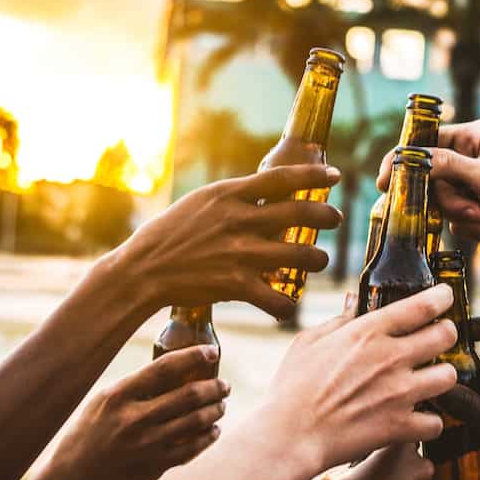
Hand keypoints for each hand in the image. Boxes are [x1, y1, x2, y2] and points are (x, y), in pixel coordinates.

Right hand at [39, 346, 228, 479]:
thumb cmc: (87, 435)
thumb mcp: (103, 402)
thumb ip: (135, 387)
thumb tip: (174, 369)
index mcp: (119, 395)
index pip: (165, 367)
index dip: (194, 356)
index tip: (213, 352)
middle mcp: (135, 418)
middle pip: (190, 395)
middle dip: (215, 387)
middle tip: (224, 385)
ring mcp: (147, 444)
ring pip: (197, 421)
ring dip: (216, 410)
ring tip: (220, 405)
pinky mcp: (156, 467)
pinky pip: (193, 448)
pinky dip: (209, 436)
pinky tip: (212, 430)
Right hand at [109, 164, 342, 320]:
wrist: (143, 270)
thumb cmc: (171, 234)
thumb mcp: (202, 202)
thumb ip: (236, 197)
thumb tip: (270, 193)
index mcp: (230, 194)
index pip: (282, 177)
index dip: (314, 175)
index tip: (336, 176)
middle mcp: (240, 220)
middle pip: (302, 212)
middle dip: (327, 216)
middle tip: (335, 220)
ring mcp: (241, 253)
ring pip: (303, 255)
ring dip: (318, 260)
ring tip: (317, 261)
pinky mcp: (237, 285)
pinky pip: (279, 299)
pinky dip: (287, 304)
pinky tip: (285, 303)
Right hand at [262, 285, 458, 471]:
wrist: (289, 436)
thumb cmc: (291, 389)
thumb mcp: (308, 342)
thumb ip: (339, 319)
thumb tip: (354, 299)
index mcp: (368, 332)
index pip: (422, 305)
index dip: (441, 297)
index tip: (445, 298)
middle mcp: (390, 358)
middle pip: (445, 336)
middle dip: (446, 334)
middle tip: (438, 339)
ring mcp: (399, 393)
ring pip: (449, 376)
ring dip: (442, 377)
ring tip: (430, 380)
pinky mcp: (400, 426)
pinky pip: (436, 422)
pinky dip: (429, 422)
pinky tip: (417, 418)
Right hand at [376, 120, 479, 252]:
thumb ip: (447, 166)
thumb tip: (413, 158)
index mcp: (473, 137)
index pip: (425, 143)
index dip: (403, 162)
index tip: (385, 183)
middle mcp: (470, 158)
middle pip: (431, 180)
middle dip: (450, 202)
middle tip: (472, 209)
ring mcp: (473, 184)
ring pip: (443, 204)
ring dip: (466, 218)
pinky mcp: (478, 207)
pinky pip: (458, 220)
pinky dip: (476, 228)